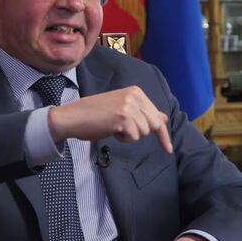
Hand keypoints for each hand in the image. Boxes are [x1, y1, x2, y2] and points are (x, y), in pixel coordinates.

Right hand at [47, 86, 171, 152]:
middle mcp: (135, 96)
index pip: (157, 116)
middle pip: (153, 125)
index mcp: (136, 92)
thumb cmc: (95, 115)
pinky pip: (133, 137)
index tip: (168, 149)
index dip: (162, 135)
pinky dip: (123, 139)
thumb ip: (144, 112)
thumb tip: (164, 118)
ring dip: (129, 135)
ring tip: (114, 126)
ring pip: (143, 132)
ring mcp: (129, 106)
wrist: (73, 117)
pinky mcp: (123, 118)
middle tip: (122, 130)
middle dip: (140, 132)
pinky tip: (111, 130)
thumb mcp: (123, 109)